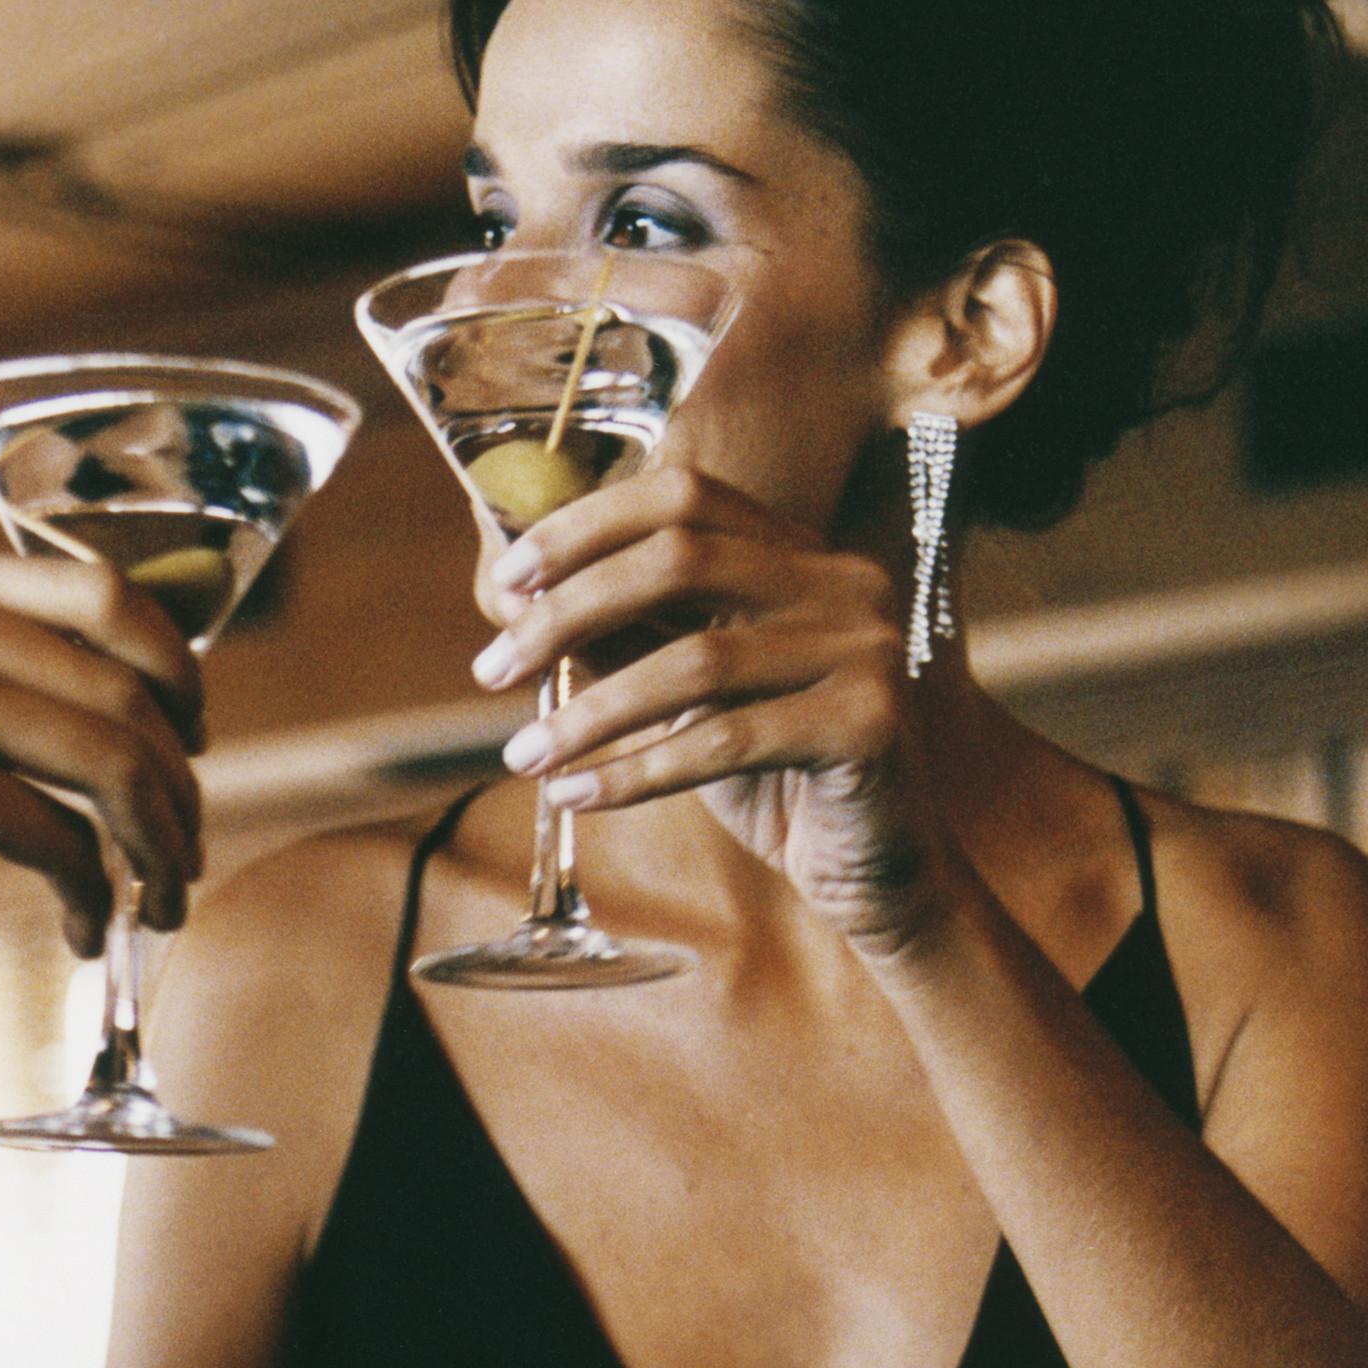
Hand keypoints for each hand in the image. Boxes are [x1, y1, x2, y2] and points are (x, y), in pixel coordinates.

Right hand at [0, 544, 204, 983]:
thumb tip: (125, 696)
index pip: (99, 590)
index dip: (173, 663)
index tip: (191, 732)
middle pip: (125, 683)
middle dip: (178, 777)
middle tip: (185, 844)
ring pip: (115, 759)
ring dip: (159, 840)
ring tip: (162, 899)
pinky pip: (66, 840)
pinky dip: (94, 896)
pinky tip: (82, 930)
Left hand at [469, 463, 958, 952]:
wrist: (875, 872)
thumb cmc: (773, 778)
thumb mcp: (687, 699)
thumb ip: (627, 639)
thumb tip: (518, 598)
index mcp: (800, 555)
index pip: (684, 495)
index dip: (586, 527)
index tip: (507, 580)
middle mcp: (842, 582)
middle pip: (681, 559)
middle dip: (568, 611)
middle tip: (492, 669)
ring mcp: (865, 647)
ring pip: (697, 660)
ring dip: (590, 713)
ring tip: (521, 754)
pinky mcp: (868, 724)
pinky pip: (726, 742)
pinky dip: (636, 772)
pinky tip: (575, 797)